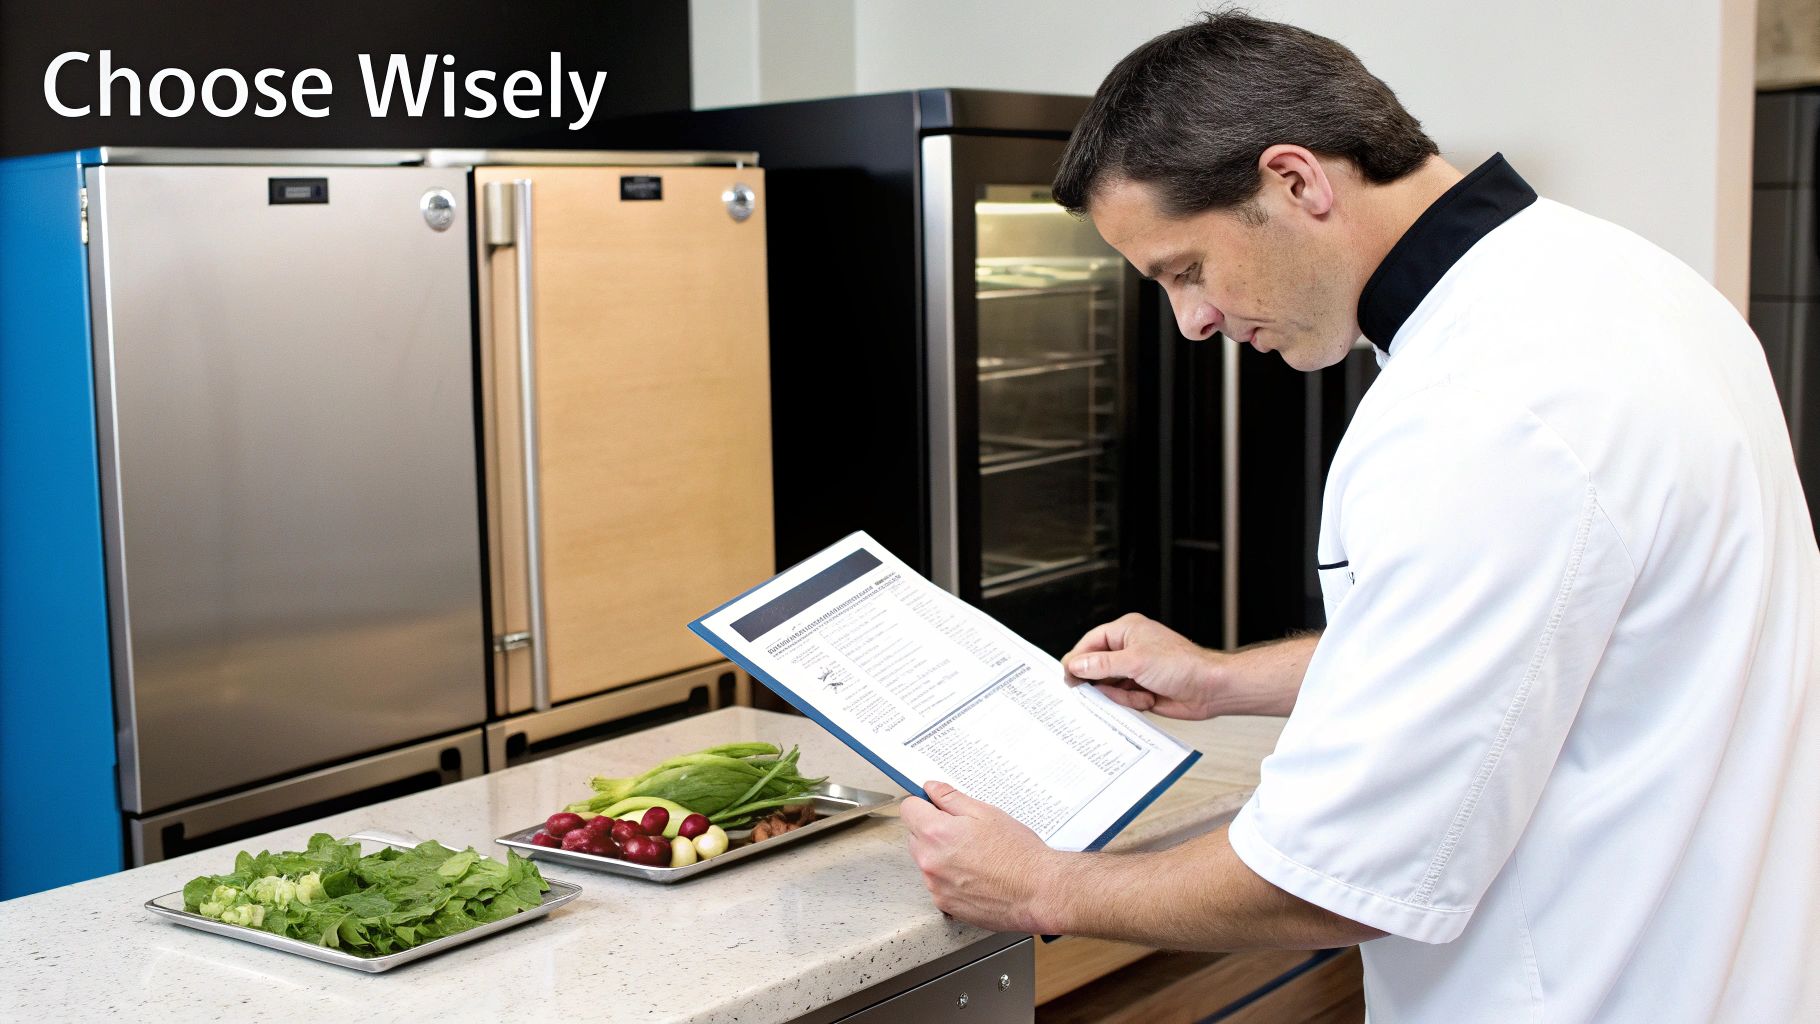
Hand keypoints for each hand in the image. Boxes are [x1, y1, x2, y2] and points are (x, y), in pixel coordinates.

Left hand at [900, 781, 1064, 933]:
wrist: (1038, 892)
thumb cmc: (1019, 854)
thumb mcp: (987, 813)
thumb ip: (952, 799)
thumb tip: (933, 789)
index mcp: (936, 834)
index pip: (908, 809)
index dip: (924, 804)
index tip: (935, 806)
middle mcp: (930, 862)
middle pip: (915, 836)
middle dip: (932, 830)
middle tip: (964, 832)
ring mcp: (936, 886)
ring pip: (926, 861)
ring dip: (941, 856)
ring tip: (974, 856)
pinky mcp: (945, 905)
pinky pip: (938, 884)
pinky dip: (950, 878)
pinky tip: (975, 875)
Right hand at [1063, 612, 1225, 719]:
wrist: (1210, 689)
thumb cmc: (1182, 665)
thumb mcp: (1136, 661)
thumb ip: (1101, 664)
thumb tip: (1076, 665)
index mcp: (1127, 631)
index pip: (1091, 642)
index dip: (1078, 659)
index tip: (1067, 676)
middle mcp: (1129, 649)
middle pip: (1096, 665)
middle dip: (1100, 681)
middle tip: (1096, 691)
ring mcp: (1135, 670)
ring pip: (1108, 685)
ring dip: (1120, 694)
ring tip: (1140, 694)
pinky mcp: (1141, 689)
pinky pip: (1121, 699)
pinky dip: (1131, 702)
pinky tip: (1148, 700)